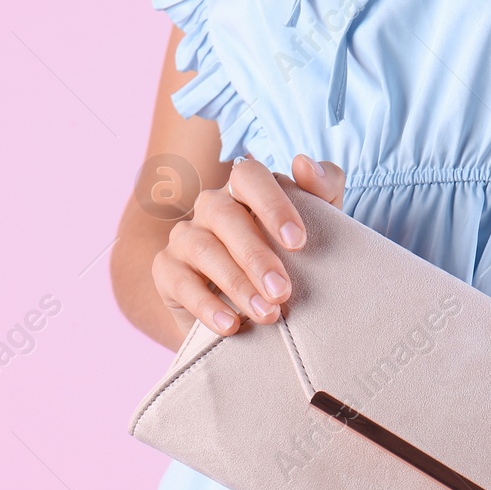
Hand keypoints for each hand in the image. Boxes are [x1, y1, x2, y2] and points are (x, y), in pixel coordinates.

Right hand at [152, 154, 345, 337]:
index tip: (298, 243)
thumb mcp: (317, 230)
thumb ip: (324, 192)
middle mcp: (211, 207)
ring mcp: (185, 237)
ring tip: (266, 313)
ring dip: (236, 283)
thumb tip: (305, 164)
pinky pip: (179, 282)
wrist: (247, 316)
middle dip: (257, 256)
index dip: (273, 205)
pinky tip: (231, 325)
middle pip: (225, 214)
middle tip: (283, 292)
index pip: (249, 176)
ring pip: (203, 248)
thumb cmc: (288, 263)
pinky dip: (206, 305)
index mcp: (245, 191)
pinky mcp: (166, 270)